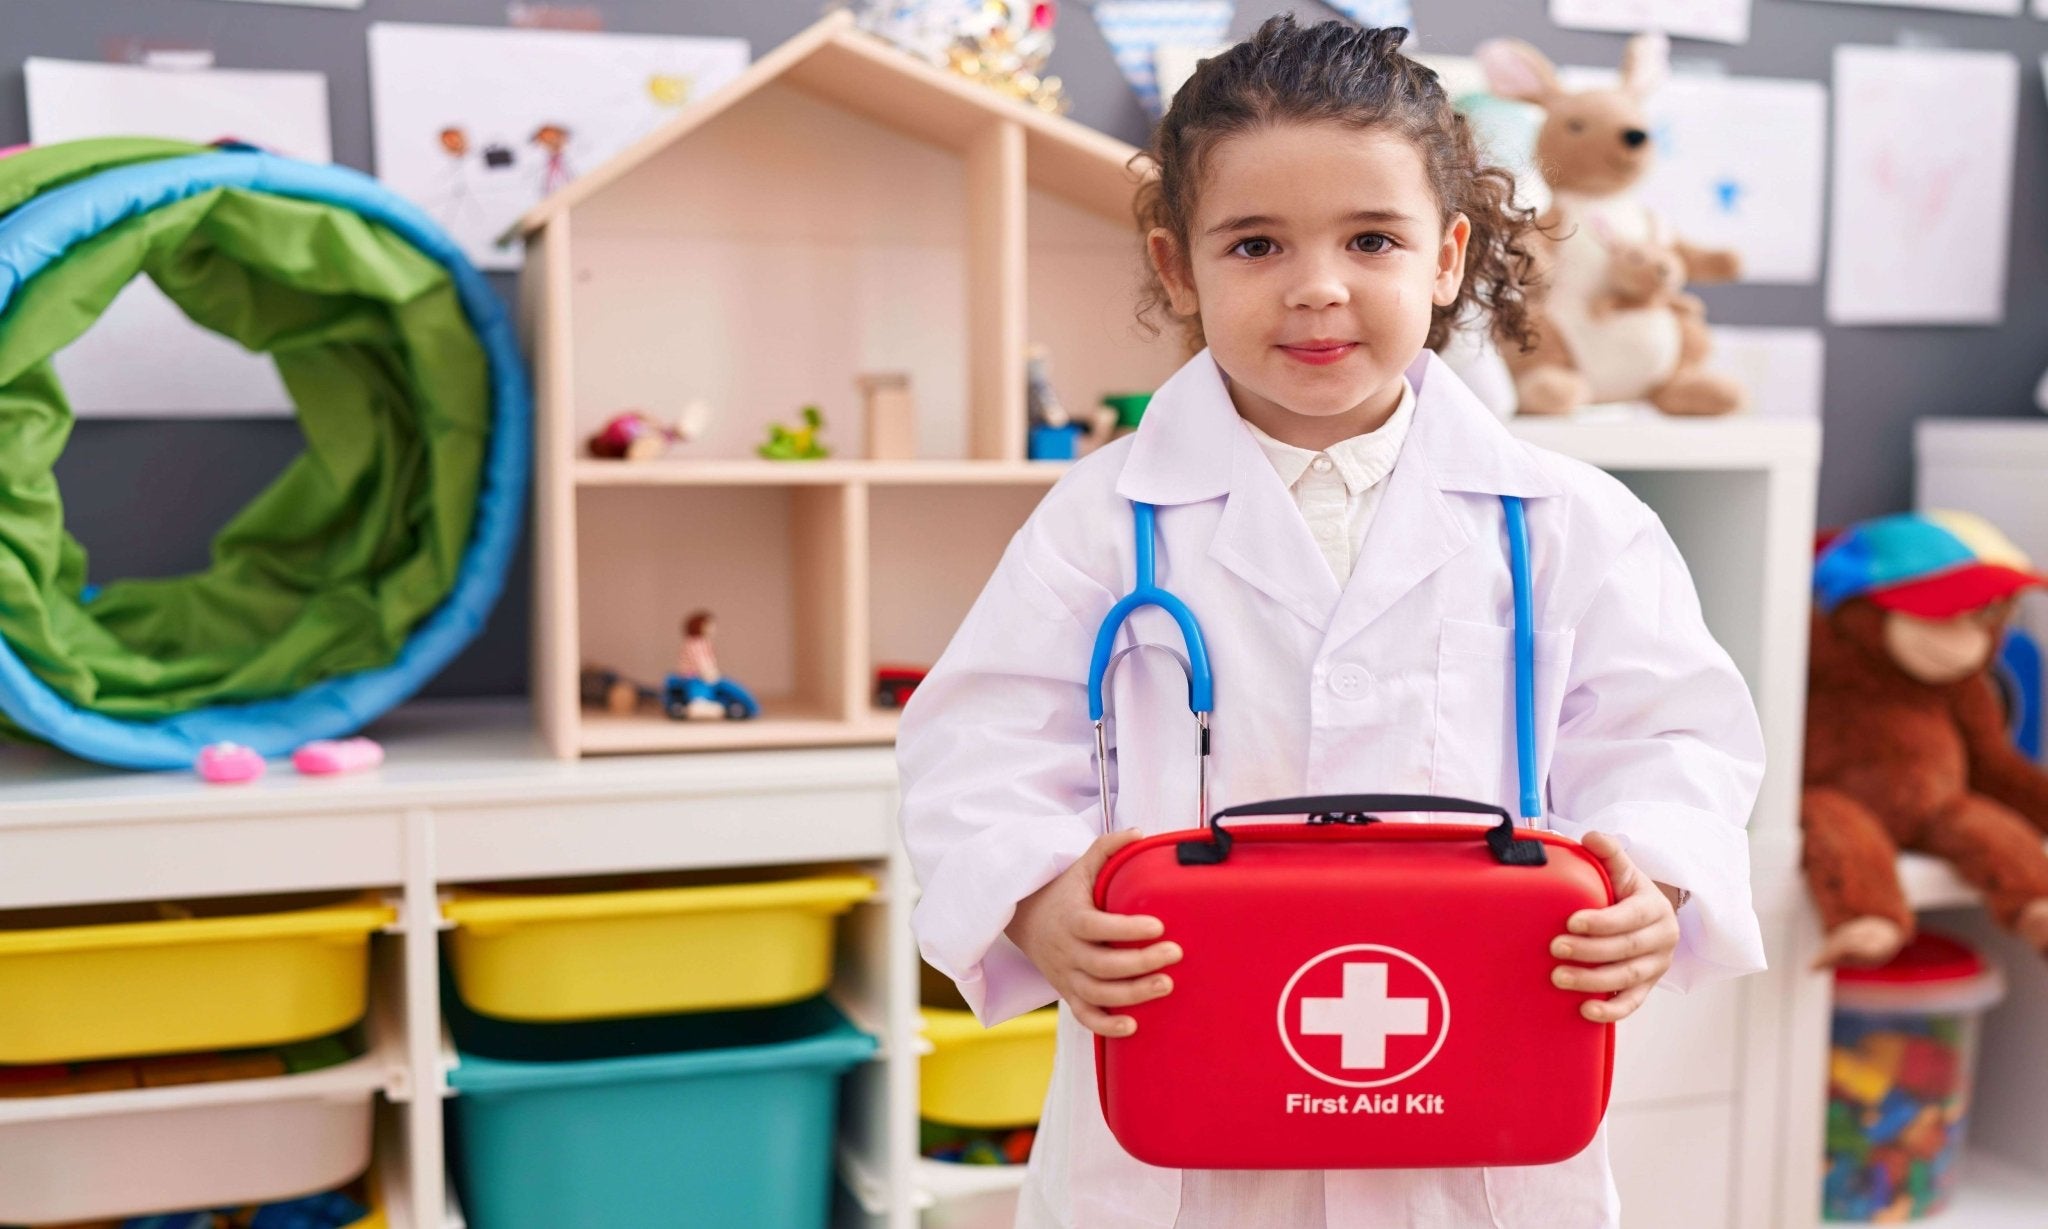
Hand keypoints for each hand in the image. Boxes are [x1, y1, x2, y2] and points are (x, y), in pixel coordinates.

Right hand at [1005, 829, 1183, 1037]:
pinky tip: (1134, 1026)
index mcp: (1071, 919)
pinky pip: (1084, 1017)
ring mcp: (1067, 976)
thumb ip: (1107, 848)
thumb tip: (1138, 833)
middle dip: (1141, 963)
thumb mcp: (1080, 866)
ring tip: (1166, 985)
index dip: (1126, 929)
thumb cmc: (1062, 892)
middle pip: (1102, 965)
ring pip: (1097, 994)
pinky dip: (1106, 1026)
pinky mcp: (1068, 993)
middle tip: (1175, 953)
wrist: (1024, 919)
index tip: (1158, 924)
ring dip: (1132, 995)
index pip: (1097, 927)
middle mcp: (1067, 951)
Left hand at [1549, 831, 1680, 1022]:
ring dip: (1593, 981)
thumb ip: (1608, 852)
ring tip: (1558, 978)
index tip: (1571, 922)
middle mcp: (1662, 939)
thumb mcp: (1622, 869)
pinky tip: (1586, 1011)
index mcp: (1654, 908)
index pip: (1629, 917)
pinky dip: (1611, 1011)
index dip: (1601, 922)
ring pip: (1627, 978)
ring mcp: (1656, 966)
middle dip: (1589, 951)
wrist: (1646, 916)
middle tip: (1554, 948)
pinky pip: (1632, 1003)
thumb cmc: (1626, 891)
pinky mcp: (1647, 987)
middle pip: (1626, 949)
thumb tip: (1590, 836)